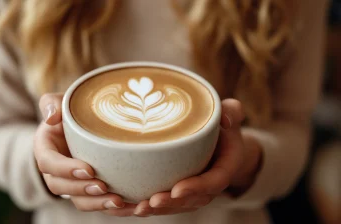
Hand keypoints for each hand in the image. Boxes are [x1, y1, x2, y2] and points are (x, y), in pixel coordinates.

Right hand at [34, 93, 124, 211]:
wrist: (82, 125)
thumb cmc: (70, 112)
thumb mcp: (60, 103)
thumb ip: (52, 104)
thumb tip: (52, 117)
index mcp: (46, 149)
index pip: (48, 163)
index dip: (65, 169)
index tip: (88, 169)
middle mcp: (55, 171)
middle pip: (62, 187)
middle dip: (82, 190)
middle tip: (103, 186)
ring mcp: (72, 183)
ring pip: (79, 201)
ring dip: (97, 204)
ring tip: (118, 201)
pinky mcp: (88, 190)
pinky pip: (96, 204)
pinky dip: (111, 208)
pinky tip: (131, 206)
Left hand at [104, 99, 261, 216]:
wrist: (218, 138)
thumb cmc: (220, 124)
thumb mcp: (230, 113)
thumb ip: (231, 112)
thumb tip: (225, 120)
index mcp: (224, 167)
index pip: (213, 183)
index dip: (196, 188)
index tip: (177, 190)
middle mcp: (209, 184)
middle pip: (191, 200)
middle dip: (171, 204)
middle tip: (152, 201)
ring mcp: (193, 190)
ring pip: (176, 206)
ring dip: (157, 210)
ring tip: (138, 208)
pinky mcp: (178, 190)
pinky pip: (165, 203)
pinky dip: (148, 207)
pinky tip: (130, 207)